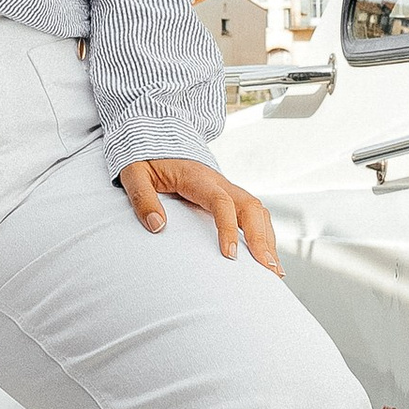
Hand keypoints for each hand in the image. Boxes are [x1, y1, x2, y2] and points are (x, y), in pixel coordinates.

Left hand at [119, 154, 278, 267]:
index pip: (221, 201)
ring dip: (268, 239)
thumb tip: (156, 226)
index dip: (228, 228)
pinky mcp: (228, 197)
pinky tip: (268, 257)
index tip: (230, 255)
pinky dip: (265, 235)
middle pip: (251, 207)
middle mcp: (219, 182)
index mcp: (198, 177)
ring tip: (274, 271)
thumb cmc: (145, 158)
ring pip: (258, 211)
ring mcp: (227, 189)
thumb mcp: (134, 173)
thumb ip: (142, 197)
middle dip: (262, 239)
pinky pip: (253, 214)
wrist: (156, 137)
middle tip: (267, 270)